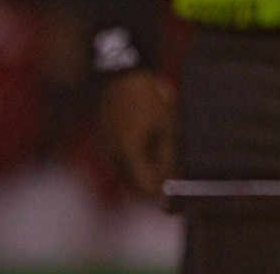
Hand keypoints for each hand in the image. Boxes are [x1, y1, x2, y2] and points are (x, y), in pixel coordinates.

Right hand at [99, 69, 177, 199]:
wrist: (123, 75)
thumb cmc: (149, 99)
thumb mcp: (166, 127)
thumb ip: (168, 157)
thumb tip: (173, 182)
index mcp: (128, 153)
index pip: (144, 188)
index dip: (160, 198)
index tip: (174, 204)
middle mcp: (112, 155)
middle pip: (133, 185)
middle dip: (152, 190)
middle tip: (173, 191)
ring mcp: (106, 148)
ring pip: (127, 174)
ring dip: (144, 176)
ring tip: (166, 167)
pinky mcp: (105, 141)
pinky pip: (121, 161)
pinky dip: (136, 164)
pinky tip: (152, 153)